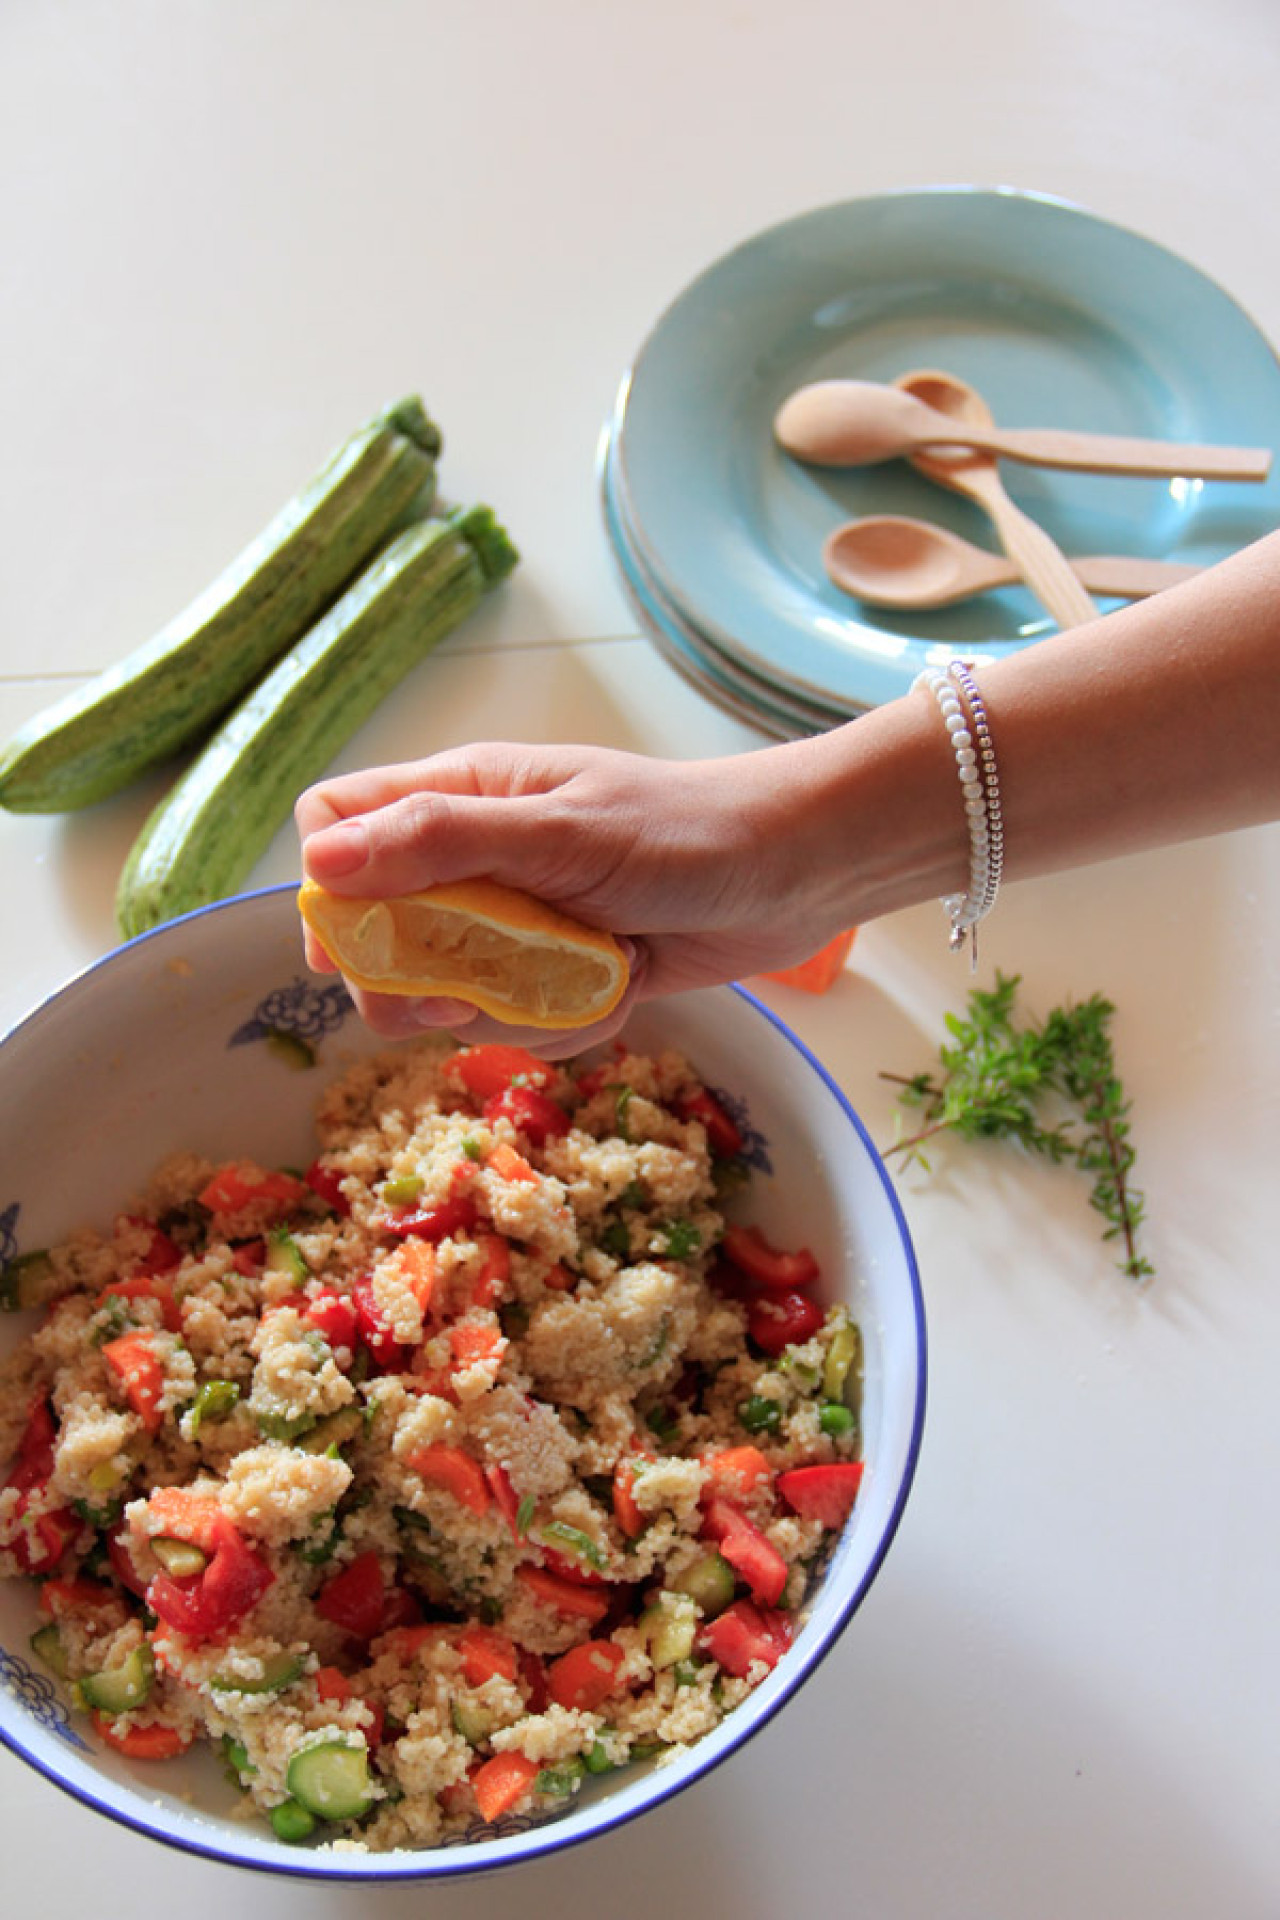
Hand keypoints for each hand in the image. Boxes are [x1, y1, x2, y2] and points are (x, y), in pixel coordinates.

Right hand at [295, 740, 847, 1054]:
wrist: (796, 874)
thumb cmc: (681, 833)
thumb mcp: (555, 833)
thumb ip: (439, 843)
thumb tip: (318, 863)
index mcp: (462, 797)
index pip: (338, 825)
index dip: (331, 887)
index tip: (355, 948)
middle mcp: (477, 857)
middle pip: (379, 932)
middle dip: (415, 980)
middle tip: (464, 993)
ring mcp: (520, 919)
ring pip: (448, 990)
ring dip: (502, 1006)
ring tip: (570, 982)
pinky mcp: (566, 971)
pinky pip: (520, 1019)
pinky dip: (564, 1021)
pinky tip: (619, 993)